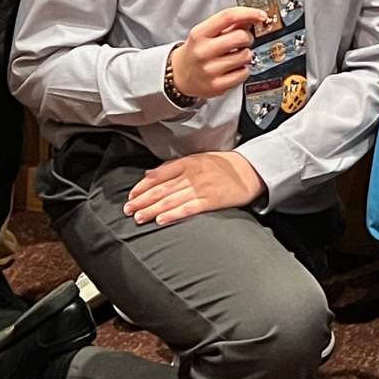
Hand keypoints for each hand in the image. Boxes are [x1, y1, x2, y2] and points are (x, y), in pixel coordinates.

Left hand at [124, 150, 265, 225]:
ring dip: (153, 209)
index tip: (131, 196)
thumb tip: (149, 174)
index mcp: (188, 162)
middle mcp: (192, 174)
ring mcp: (201, 188)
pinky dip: (174, 214)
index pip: (159, 175)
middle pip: (162, 189)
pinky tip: (161, 220)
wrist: (250, 170)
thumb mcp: (198, 158)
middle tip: (128, 210)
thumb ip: (173, 166)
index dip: (142, 187)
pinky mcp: (211, 200)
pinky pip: (189, 208)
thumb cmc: (223, 165)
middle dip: (143, 200)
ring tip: (139, 218)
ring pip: (171, 199)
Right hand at [169, 6, 267, 100]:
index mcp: (200, 34)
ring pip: (245, 55)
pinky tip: (234, 68)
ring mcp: (210, 70)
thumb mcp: (205, 32)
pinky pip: (244, 73)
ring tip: (235, 55)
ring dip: (246, 54)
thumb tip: (251, 17)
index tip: (261, 15)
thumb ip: (227, 24)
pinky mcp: (217, 85)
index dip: (249, 13)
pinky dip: (243, 69)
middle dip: (247, 37)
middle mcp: (203, 51)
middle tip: (243, 41)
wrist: (179, 75)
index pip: (228, 17)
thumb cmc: (196, 51)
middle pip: (240, 37)